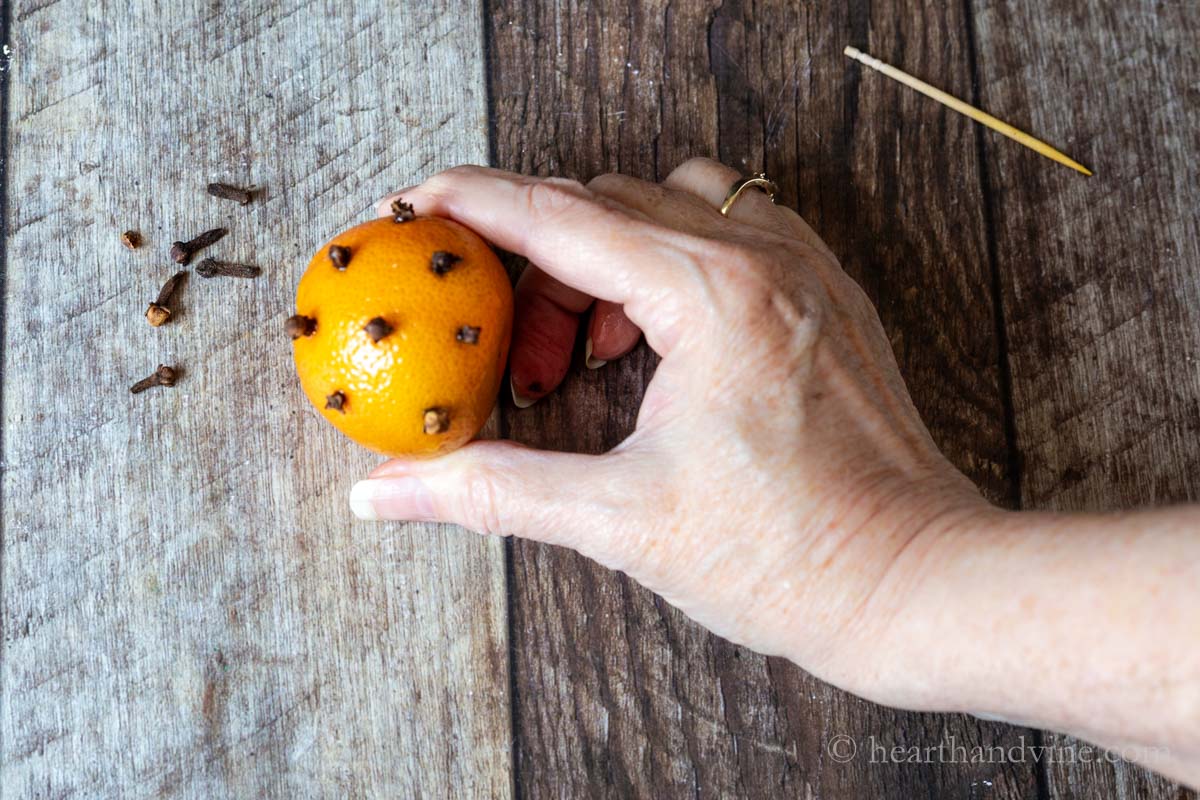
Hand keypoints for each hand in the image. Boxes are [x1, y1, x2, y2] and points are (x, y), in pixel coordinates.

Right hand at [349, 158, 991, 694]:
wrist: (914, 582)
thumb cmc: (791, 557)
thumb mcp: (623, 521)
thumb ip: (493, 490)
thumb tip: (385, 492)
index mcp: (710, 295)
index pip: (559, 216)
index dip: (471, 204)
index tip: (413, 207)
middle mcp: (762, 258)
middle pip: (603, 206)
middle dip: (531, 263)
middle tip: (503, 348)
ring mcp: (802, 268)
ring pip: (664, 205)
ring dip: (600, 259)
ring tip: (583, 353)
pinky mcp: (822, 294)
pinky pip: (725, 229)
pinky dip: (665, 262)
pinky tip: (651, 338)